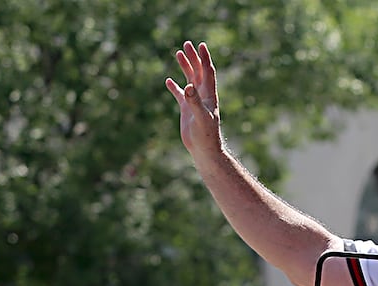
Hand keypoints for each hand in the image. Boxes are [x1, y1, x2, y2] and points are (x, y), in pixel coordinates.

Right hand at [165, 40, 221, 158]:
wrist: (204, 150)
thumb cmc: (206, 135)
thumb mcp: (201, 117)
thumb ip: (194, 101)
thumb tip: (188, 86)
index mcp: (209, 95)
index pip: (208, 72)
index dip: (205, 58)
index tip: (201, 45)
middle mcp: (203, 96)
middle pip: (198, 72)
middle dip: (193, 58)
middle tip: (186, 44)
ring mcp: (194, 102)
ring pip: (189, 80)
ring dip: (185, 67)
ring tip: (178, 53)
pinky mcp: (187, 110)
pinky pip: (180, 94)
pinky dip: (175, 87)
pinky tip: (168, 80)